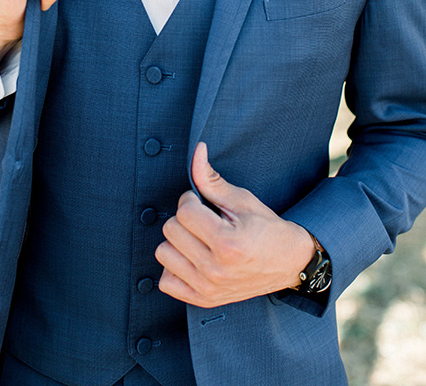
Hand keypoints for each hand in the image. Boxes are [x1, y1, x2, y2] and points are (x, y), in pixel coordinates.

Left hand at [155, 142, 314, 307]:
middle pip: (171, 231)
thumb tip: (196, 152)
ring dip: (177, 242)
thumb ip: (212, 179)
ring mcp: (208, 288)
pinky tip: (191, 257)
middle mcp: (215, 269)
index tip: (203, 203)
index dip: (191, 200)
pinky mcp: (203, 300)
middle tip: (203, 220)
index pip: (184, 212)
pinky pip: (166, 281)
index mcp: (227, 243)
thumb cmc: (266, 229)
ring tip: (197, 238)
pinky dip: (174, 267)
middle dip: (184, 218)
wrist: (289, 262)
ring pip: (163, 253)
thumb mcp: (242, 200)